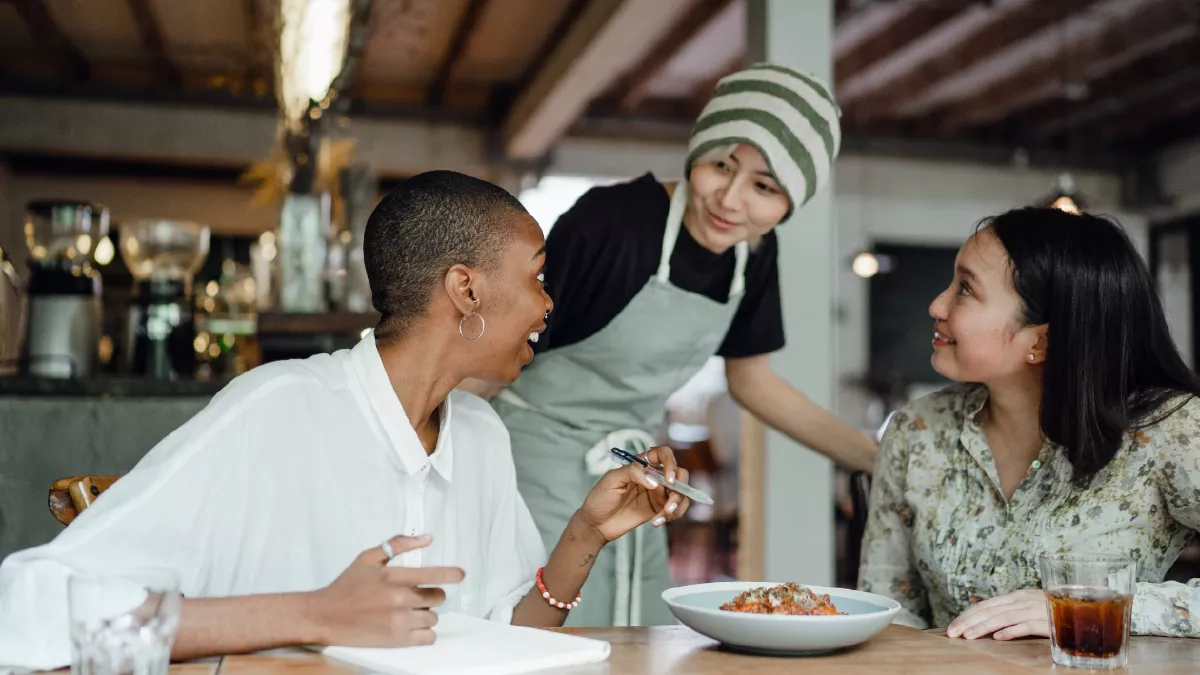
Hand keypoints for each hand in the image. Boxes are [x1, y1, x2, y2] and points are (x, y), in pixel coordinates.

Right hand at [304, 535, 464, 646]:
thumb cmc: (346, 586)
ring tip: (407, 610)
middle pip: (438, 597)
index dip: (452, 574)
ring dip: (425, 613)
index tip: (460, 574)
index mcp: (393, 576)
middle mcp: (399, 599)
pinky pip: (428, 637)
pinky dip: (424, 632)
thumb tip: (426, 538)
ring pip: (433, 617)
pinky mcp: (397, 640)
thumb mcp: (368, 557)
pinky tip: (411, 626)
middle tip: (415, 595)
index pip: (435, 574)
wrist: (325, 616)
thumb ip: (398, 544)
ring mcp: (399, 621)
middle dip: (431, 594)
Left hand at [579, 446, 691, 541]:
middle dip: (680, 488)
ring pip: (681, 494)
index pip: (664, 454)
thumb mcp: (611, 479)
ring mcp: (658, 494)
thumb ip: (632, 472)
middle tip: (669, 504)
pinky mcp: (658, 509)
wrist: (596, 523)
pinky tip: (656, 522)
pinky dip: (671, 516)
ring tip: (662, 517)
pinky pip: (676, 510)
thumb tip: (655, 481)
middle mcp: (654, 477)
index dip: (671, 463)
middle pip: (680, 474)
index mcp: (642, 465)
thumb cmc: (600, 498)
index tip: (668, 480)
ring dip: (677, 505)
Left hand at [946, 589, 1049, 639]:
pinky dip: (1011, 631)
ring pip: (1003, 617)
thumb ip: (1007, 609)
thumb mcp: (1026, 605)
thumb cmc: (1051, 609)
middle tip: (952, 632)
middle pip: (989, 610)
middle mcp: (1021, 601)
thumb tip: (983, 615)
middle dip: (968, 621)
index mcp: (1015, 597)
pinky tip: (998, 637)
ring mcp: (1033, 610)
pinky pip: (1026, 626)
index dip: (967, 615)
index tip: (952, 626)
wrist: (1081, 606)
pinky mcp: (1046, 621)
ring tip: (968, 636)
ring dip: (983, 627)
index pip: (985, 605)